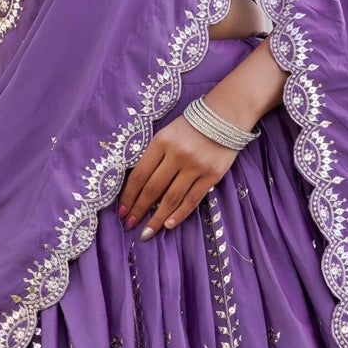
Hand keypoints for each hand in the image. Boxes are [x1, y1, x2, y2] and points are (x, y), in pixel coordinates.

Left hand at [118, 114, 239, 237]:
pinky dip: (179, 214)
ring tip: (147, 232)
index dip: (128, 196)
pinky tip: (168, 225)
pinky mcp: (212, 175)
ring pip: (171, 198)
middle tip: (130, 224)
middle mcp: (177, 155)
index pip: (139, 175)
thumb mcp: (166, 134)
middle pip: (153, 189)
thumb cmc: (191, 126)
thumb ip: (154, 156)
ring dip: (157, 218)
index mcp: (161, 142)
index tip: (121, 210)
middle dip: (139, 210)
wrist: (225, 115)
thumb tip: (139, 187)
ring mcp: (195, 166)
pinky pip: (192, 200)